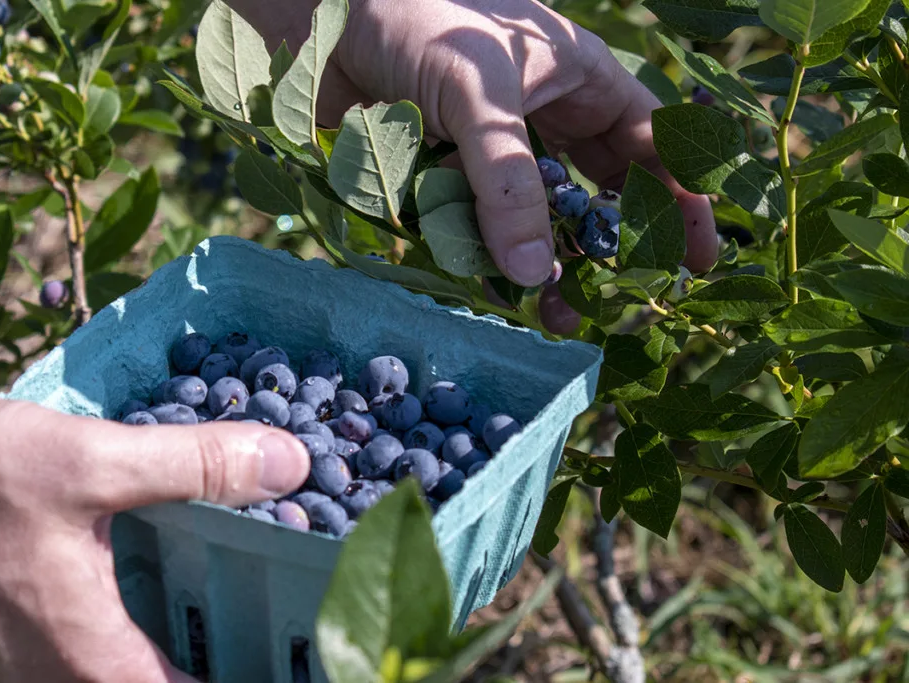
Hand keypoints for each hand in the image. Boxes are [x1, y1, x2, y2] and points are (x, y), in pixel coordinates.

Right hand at [0, 399, 308, 682]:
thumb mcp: (86, 463)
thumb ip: (193, 467)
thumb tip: (291, 464)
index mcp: (97, 666)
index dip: (266, 670)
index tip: (307, 641)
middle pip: (174, 681)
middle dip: (236, 645)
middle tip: (286, 594)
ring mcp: (33, 674)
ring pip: (135, 666)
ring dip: (186, 626)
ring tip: (240, 571)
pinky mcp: (13, 649)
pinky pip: (97, 648)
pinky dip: (141, 615)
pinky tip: (159, 559)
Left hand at [239, 0, 718, 283]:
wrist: (319, 14)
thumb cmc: (414, 19)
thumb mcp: (480, 90)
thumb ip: (509, 180)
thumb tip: (539, 273)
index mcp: (576, 75)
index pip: (650, 141)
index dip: (682, 197)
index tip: (702, 256)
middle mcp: (542, 114)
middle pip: (596, 191)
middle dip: (611, 247)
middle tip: (625, 303)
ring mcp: (492, 148)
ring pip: (536, 217)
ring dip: (548, 265)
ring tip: (557, 318)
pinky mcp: (444, 173)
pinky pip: (479, 224)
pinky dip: (488, 257)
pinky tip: (499, 290)